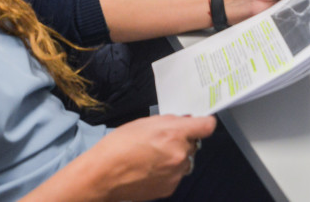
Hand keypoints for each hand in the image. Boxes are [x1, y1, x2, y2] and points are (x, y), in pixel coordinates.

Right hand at [78, 115, 216, 200]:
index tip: (201, 123)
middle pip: (193, 144)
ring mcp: (176, 173)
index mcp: (174, 134)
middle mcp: (179, 154)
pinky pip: (176, 175)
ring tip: (153, 156)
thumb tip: (184, 122)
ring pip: (185, 161)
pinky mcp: (170, 188)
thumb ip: (169, 121)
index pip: (206, 126)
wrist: (103, 175)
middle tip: (162, 140)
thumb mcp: (144, 122)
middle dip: (182, 141)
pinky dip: (168, 171)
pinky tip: (150, 169)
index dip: (204, 123)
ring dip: (176, 157)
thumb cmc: (118, 146)